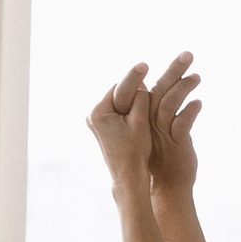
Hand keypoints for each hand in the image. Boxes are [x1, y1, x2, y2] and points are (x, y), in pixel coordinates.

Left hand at [85, 62, 155, 193]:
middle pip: (118, 93)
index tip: (144, 65)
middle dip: (133, 86)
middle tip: (146, 70)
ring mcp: (98, 122)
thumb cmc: (135, 151)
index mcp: (98, 113)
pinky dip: (131, 107)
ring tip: (146, 86)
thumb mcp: (140, 121)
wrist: (128, 177)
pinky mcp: (105, 128)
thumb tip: (140, 82)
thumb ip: (139, 99)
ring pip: (120, 102)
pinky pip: (120, 111)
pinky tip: (143, 102)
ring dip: (133, 96)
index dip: (134, 77)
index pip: (118, 88)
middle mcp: (94, 116)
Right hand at [140, 51, 200, 195]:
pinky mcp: (175, 142)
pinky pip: (182, 122)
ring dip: (184, 87)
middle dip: (174, 69)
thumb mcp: (159, 129)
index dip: (170, 72)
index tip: (183, 58)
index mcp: (146, 115)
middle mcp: (150, 120)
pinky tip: (198, 103)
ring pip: (169, 103)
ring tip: (197, 76)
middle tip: (188, 53)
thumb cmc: (164, 155)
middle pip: (160, 89)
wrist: (168, 185)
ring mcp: (162, 131)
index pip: (154, 87)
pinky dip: (190, 110)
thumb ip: (159, 108)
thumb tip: (162, 87)